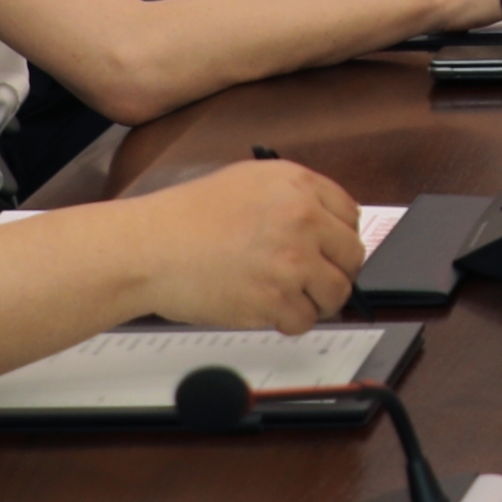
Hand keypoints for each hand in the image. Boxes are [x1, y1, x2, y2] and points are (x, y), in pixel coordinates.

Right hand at [127, 158, 368, 331]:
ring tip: (293, 297)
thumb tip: (325, 222)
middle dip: (335, 271)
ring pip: (337, 292)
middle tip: (315, 279)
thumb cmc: (186, 217)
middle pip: (352, 256)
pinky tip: (272, 310)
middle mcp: (303, 220)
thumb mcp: (249, 181)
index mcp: (299, 185)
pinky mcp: (275, 299)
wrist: (149, 247)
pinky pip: (306, 320)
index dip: (339, 238)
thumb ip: (293, 196)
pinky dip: (292, 321)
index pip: (351, 216)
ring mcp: (292, 261)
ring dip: (319, 300)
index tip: (329, 251)